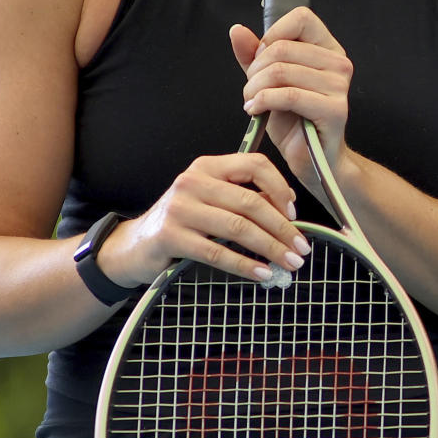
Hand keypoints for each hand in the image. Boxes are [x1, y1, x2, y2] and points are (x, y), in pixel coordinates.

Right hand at [107, 152, 311, 286]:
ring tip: (289, 263)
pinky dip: (245, 265)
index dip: (280, 187)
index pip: (254, 164)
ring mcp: (180, 208)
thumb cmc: (181, 223)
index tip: (294, 214)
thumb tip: (287, 209)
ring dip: (270, 248)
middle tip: (301, 248)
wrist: (136, 246)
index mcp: (207, 166)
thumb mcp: (211, 200)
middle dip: (282, 228)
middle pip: (250, 202)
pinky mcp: (171, 236)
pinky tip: (263, 274)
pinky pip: (217, 252)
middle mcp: (192, 181)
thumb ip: (243, 198)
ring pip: (238, 228)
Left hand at [230, 7, 352, 190]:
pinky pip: (288, 95)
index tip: (261, 61)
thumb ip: (253, 55)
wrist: (312, 160)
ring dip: (255, 88)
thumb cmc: (292, 121)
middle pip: (282, 48)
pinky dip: (264, 101)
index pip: (300, 18)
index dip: (272, 35)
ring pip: (281, 71)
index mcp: (328, 49)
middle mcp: (339, 63)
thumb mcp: (268, 82)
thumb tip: (237, 30)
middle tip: (251, 90)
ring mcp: (339, 86)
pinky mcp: (334, 110)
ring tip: (252, 102)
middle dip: (255, 70)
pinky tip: (256, 110)